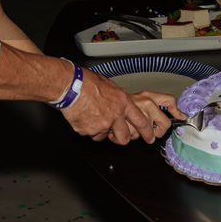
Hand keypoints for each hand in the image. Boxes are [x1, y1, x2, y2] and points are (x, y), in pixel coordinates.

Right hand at [60, 72, 181, 144]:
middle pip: (125, 138)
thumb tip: (122, 105)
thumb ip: (119, 100)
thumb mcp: (111, 87)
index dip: (147, 132)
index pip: (141, 122)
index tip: (149, 138)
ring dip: (100, 131)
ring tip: (91, 116)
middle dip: (121, 139)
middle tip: (115, 135)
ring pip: (105, 136)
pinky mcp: (89, 131)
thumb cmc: (87, 82)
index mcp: (123, 103)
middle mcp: (115, 115)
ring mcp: (103, 124)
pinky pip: (91, 134)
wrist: (71, 86)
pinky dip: (87, 129)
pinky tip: (83, 117)